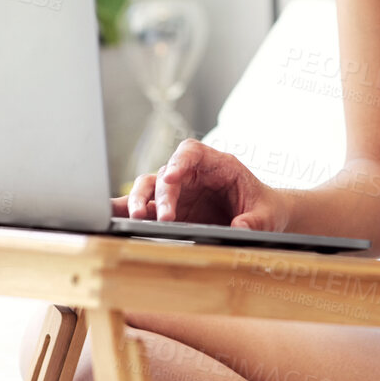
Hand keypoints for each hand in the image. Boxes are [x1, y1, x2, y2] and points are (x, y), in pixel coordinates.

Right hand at [111, 138, 292, 231]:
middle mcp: (193, 175)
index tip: (171, 178)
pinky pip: (144, 205)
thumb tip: (239, 228)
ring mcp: (179, 191)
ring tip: (137, 219)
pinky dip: (127, 209)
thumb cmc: (265, 209)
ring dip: (139, 201)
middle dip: (160, 194)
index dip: (179, 161)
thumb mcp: (267, 216)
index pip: (192, 152)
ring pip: (149, 187)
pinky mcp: (169, 209)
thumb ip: (254, 221)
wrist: (263, 218)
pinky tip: (112, 217)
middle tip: (163, 217)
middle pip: (166, 173)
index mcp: (218, 166)